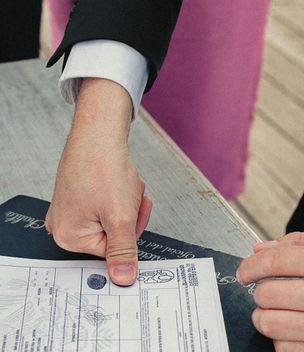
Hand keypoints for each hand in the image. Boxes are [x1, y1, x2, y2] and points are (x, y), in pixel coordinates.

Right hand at [45, 78, 151, 285]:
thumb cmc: (104, 167)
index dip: (131, 228)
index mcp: (68, 237)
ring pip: (115, 216)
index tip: (132, 209)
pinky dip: (120, 192)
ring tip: (121, 183)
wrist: (100, 131)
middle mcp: (63, 225)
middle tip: (126, 193)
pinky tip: (118, 178)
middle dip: (129, 212)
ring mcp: (70, 208)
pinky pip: (109, 203)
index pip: (114, 250)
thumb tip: (123, 280)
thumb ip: (124, 251)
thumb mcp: (121, 217)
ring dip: (127, 201)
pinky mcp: (80, 194)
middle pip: (115, 233)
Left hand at [236, 233, 303, 351]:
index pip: (278, 260)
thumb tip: (260, 250)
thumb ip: (302, 243)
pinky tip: (295, 331)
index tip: (246, 271)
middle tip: (269, 293)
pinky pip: (284, 350)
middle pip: (268, 294)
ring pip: (271, 324)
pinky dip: (283, 340)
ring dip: (267, 318)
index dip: (252, 266)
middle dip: (261, 293)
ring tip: (279, 312)